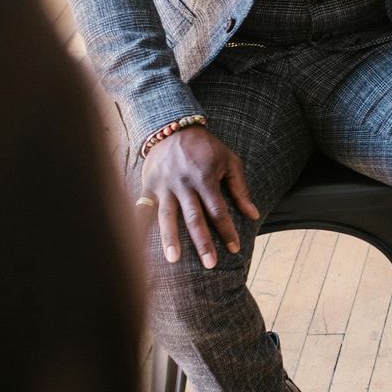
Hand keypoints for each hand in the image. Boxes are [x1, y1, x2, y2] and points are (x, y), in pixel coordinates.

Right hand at [137, 126, 259, 267]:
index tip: (234, 249)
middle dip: (202, 242)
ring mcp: (164, 185)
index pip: (218, 210)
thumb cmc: (207, 147)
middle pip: (194, 218)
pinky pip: (143, 207)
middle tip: (210, 264)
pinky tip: (138, 242)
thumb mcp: (230, 162)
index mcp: (205, 178)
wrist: (174, 127)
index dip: (227, 230)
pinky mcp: (148, 185)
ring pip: (167, 216)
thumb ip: (240, 189)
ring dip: (170, 239)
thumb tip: (253, 215)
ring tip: (173, 260)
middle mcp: (184, 184)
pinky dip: (140, 223)